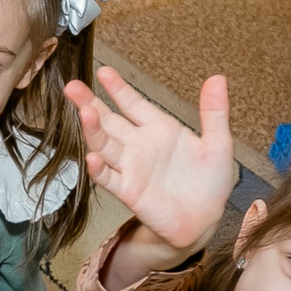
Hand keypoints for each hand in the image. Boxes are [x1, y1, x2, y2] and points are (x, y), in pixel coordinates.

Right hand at [64, 67, 236, 253]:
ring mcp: (131, 168)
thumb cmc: (210, 182)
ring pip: (105, 145)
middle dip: (90, 103)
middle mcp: (139, 145)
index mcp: (158, 129)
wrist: (205, 219)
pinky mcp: (129, 191)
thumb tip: (217, 78)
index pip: (132, 103)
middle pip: (108, 121)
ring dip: (93, 130)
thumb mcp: (218, 143)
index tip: (104, 71)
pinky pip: (109, 178)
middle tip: (72, 87)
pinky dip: (100, 169)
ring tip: (84, 112)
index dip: (118, 88)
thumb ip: (214, 112)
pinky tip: (93, 157)